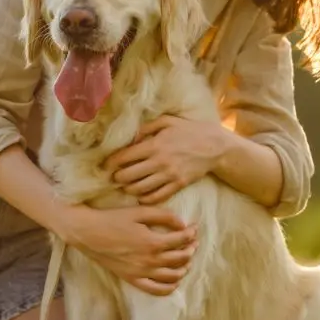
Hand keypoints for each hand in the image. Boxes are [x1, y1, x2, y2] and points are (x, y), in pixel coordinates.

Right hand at [54, 204, 197, 295]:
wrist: (87, 232)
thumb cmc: (112, 219)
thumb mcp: (139, 211)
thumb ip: (164, 216)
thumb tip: (183, 225)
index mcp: (152, 242)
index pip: (182, 240)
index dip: (192, 233)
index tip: (194, 227)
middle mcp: (149, 260)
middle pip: (181, 258)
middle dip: (191, 249)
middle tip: (193, 242)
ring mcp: (141, 272)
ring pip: (173, 275)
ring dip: (185, 267)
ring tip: (186, 258)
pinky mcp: (132, 279)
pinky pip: (156, 290)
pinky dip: (170, 287)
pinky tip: (174, 279)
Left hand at [104, 116, 222, 203]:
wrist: (214, 146)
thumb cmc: (189, 131)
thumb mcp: (167, 121)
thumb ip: (146, 128)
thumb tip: (130, 139)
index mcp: (154, 144)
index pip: (125, 157)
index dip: (111, 163)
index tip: (105, 166)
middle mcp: (159, 161)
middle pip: (128, 176)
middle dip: (117, 178)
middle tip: (114, 177)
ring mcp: (169, 175)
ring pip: (140, 188)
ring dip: (128, 189)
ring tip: (126, 186)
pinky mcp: (178, 185)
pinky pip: (157, 196)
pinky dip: (145, 198)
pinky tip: (141, 195)